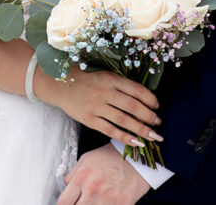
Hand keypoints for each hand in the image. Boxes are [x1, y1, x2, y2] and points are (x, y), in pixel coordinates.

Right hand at [36, 69, 162, 147]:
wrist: (58, 84)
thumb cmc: (84, 78)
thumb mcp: (104, 74)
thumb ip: (121, 84)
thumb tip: (143, 99)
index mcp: (110, 78)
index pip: (136, 90)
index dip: (150, 99)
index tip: (157, 106)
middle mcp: (104, 92)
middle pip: (133, 106)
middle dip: (149, 116)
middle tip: (158, 122)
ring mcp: (96, 106)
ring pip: (124, 120)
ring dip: (141, 129)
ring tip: (152, 135)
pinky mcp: (89, 119)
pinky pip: (110, 130)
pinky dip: (125, 137)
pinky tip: (136, 142)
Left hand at [58, 144, 149, 204]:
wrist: (136, 158)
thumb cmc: (111, 157)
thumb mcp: (87, 159)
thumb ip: (73, 174)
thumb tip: (66, 186)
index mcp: (81, 178)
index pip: (63, 202)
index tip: (68, 204)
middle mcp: (92, 189)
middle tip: (83, 202)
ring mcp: (107, 199)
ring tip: (95, 201)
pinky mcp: (122, 204)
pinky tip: (107, 203)